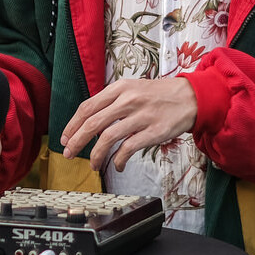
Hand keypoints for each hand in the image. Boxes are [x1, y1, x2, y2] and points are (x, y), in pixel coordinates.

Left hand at [60, 77, 197, 172]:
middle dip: (76, 141)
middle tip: (69, 154)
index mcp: (119, 88)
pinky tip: (117, 165)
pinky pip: (128, 149)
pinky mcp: (153, 132)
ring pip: (108, 138)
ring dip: (96, 154)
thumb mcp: (132, 89)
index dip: (72, 125)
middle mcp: (128, 100)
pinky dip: (118, 160)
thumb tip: (89, 122)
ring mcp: (141, 116)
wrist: (189, 97)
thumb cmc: (158, 95)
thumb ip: (111, 102)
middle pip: (93, 123)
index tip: (65, 138)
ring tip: (93, 164)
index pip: (87, 107)